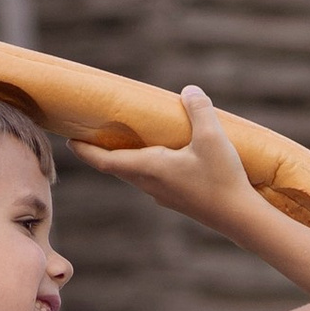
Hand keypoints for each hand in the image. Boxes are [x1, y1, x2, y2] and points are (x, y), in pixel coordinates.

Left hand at [71, 83, 258, 229]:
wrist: (240, 219)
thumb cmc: (222, 179)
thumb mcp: (213, 137)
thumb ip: (199, 110)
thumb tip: (189, 91)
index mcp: (149, 168)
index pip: (105, 161)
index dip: (85, 151)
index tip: (69, 141)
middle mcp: (150, 184)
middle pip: (117, 167)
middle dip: (101, 151)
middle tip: (90, 134)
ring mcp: (163, 194)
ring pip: (134, 174)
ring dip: (124, 159)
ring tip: (121, 141)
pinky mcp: (178, 199)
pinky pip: (152, 179)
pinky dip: (145, 165)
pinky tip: (160, 155)